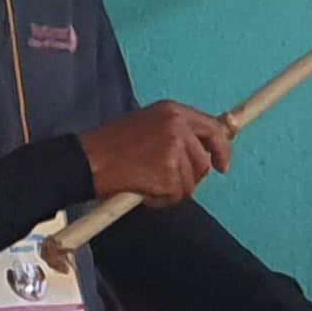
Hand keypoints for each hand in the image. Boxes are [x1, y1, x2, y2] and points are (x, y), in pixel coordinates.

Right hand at [78, 101, 236, 210]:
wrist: (89, 160)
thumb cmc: (112, 146)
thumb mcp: (148, 125)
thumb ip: (176, 132)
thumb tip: (204, 151)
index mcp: (173, 110)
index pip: (213, 128)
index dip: (221, 148)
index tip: (221, 165)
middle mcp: (178, 126)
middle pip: (205, 160)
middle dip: (193, 176)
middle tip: (170, 183)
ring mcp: (175, 148)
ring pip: (192, 181)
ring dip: (173, 189)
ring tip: (148, 183)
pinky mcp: (169, 171)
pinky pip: (177, 194)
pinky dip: (162, 199)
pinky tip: (144, 190)